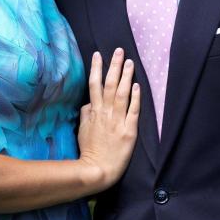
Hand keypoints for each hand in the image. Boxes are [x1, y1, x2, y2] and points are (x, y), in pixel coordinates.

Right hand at [77, 48, 140, 190]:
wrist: (97, 170)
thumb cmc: (89, 151)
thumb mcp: (82, 130)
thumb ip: (86, 114)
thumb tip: (89, 102)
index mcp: (94, 112)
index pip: (94, 85)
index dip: (96, 68)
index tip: (98, 54)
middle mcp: (105, 113)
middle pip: (109, 84)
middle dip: (114, 66)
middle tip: (119, 50)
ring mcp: (118, 121)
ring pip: (121, 93)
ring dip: (125, 76)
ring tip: (129, 61)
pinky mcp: (129, 131)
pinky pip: (133, 111)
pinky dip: (135, 97)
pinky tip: (137, 85)